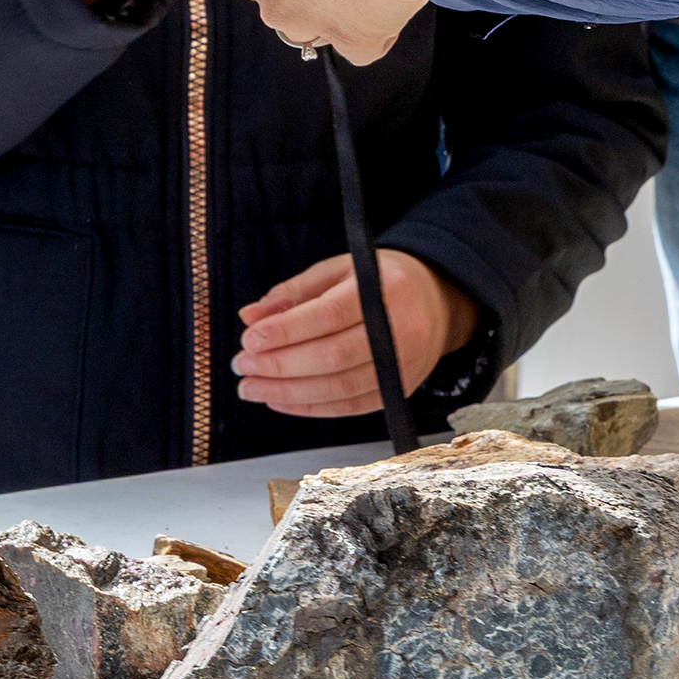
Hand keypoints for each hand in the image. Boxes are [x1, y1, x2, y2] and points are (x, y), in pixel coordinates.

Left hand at [232, 251, 477, 417]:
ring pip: (340, 388)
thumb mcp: (337, 270)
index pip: (327, 316)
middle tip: (241, 366)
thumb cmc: (379, 281)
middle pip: (332, 357)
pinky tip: (280, 400)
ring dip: (288, 392)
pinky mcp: (400, 389)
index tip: (249, 339)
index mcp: (380, 289)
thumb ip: (293, 293)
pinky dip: (312, 407)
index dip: (285, 331)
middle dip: (279, 366)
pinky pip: (351, 406)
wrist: (436, 300)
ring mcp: (402, 364)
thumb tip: (250, 317)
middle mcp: (398, 329)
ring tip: (251, 388)